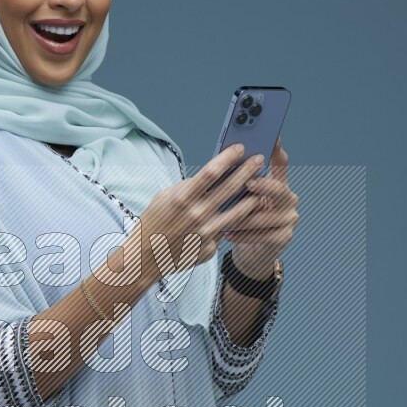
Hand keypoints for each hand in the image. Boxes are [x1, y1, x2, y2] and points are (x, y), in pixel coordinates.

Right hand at [120, 140, 281, 286]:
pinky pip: (225, 232)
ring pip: (237, 212)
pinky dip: (235, 222)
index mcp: (182, 198)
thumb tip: (212, 177)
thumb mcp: (165, 197)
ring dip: (251, 198)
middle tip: (259, 160)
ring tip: (261, 188)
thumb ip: (188, 187)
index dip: (228, 158)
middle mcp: (196, 214)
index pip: (211, 172)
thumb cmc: (153, 223)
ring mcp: (205, 233)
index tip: (240, 148)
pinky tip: (245, 214)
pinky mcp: (209, 248)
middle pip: (229, 188)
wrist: (145, 258)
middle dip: (247, 171)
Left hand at [219, 138, 298, 277]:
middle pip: (279, 189)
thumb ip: (239, 184)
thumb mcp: (241, 200)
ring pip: (266, 215)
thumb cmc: (243, 221)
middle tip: (248, 182)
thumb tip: (223, 165)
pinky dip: (243, 234)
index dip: (277, 150)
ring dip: (243, 215)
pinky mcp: (284, 237)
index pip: (281, 163)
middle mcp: (288, 199)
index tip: (272, 138)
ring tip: (225, 215)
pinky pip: (262, 234)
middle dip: (263, 185)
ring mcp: (289, 219)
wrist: (251, 253)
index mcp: (279, 184)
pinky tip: (227, 233)